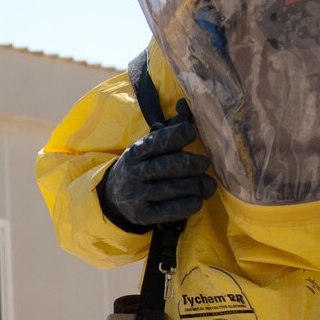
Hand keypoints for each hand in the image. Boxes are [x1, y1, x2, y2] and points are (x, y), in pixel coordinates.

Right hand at [97, 117, 216, 232]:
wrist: (114, 198)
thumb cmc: (141, 167)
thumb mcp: (148, 148)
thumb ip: (169, 129)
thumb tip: (183, 105)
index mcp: (137, 152)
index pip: (158, 141)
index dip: (179, 134)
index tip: (192, 134)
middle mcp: (135, 172)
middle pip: (170, 166)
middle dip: (194, 163)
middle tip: (204, 163)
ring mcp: (138, 195)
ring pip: (176, 188)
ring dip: (197, 185)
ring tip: (204, 183)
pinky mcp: (144, 215)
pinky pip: (173, 210)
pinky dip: (190, 204)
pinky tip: (196, 199)